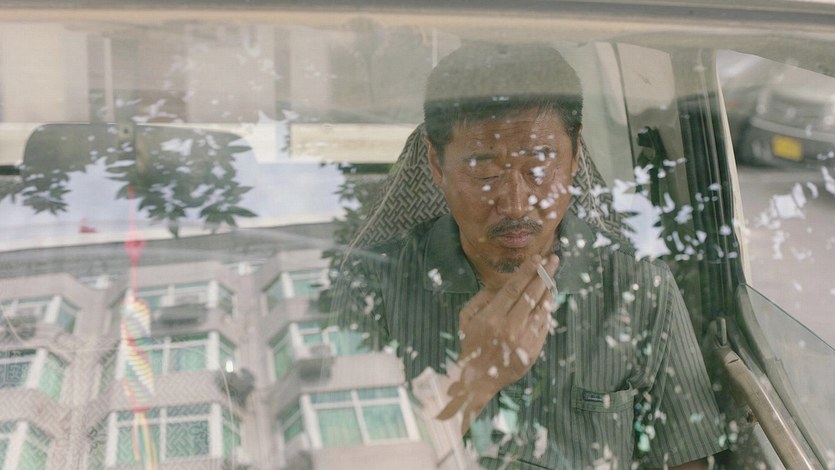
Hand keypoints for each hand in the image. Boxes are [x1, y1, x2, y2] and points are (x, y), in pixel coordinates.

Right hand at [438, 254, 559, 431]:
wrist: (478, 378)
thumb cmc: (471, 344)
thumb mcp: (466, 319)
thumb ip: (481, 299)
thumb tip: (499, 283)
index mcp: (492, 317)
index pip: (514, 288)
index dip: (527, 272)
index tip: (537, 258)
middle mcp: (510, 326)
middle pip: (532, 295)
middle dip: (544, 275)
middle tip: (554, 260)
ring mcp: (524, 339)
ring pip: (542, 309)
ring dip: (549, 291)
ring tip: (553, 279)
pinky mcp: (533, 350)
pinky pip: (544, 326)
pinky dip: (547, 311)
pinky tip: (548, 301)